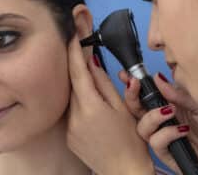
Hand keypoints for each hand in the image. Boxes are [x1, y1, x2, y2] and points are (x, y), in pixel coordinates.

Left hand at [66, 35, 154, 174]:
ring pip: (71, 95)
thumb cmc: (129, 140)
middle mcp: (74, 117)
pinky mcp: (68, 134)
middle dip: (76, 65)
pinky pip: (70, 109)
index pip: (78, 72)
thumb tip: (92, 63)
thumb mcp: (122, 106)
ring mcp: (68, 127)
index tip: (72, 36)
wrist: (122, 171)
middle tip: (81, 50)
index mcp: (90, 107)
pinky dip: (78, 100)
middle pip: (72, 83)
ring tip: (90, 78)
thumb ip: (104, 83)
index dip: (74, 52)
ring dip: (79, 84)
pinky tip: (89, 101)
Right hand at [120, 71, 197, 174]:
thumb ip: (176, 93)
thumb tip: (158, 77)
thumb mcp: (197, 104)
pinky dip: (167, 133)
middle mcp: (159, 120)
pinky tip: (182, 130)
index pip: (144, 94)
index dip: (132, 85)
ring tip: (170, 111)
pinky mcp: (163, 151)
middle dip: (131, 96)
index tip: (126, 75)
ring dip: (152, 116)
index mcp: (165, 105)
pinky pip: (155, 141)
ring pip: (141, 126)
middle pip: (134, 109)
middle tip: (134, 85)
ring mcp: (160, 135)